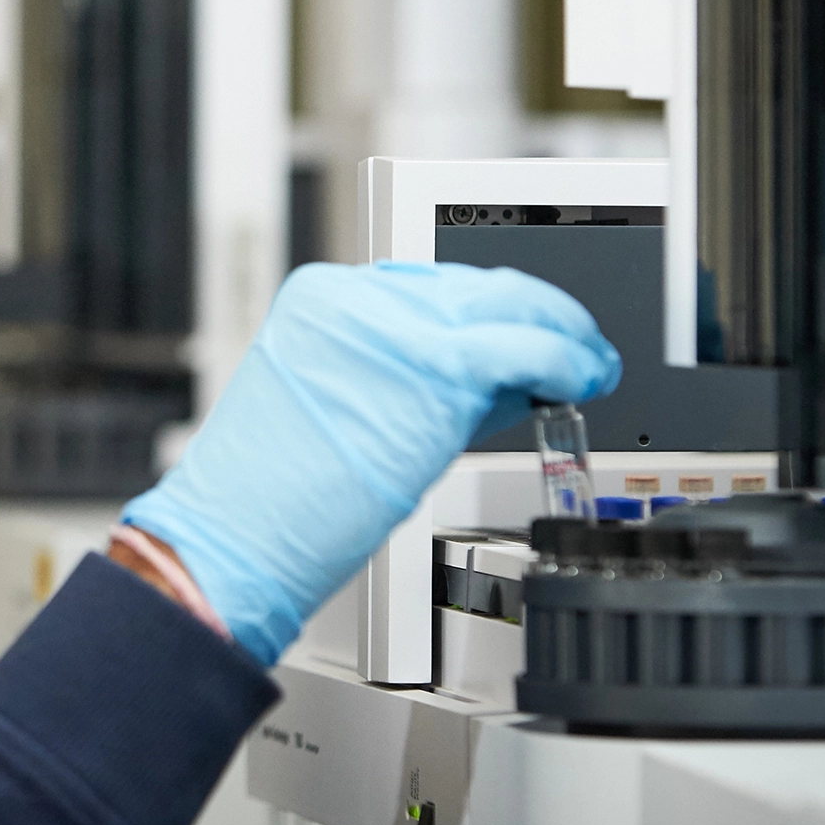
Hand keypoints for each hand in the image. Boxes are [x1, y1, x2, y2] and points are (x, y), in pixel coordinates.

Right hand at [121, 261, 620, 664]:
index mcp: (320, 300)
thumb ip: (406, 377)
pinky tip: (582, 379)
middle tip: (574, 345)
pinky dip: (565, 360)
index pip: (431, 285)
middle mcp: (354, 299)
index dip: (488, 311)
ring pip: (508, 304)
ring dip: (562, 334)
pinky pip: (523, 348)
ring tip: (590, 364)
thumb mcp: (334, 410)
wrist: (234, 539)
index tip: (520, 331)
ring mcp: (394, 328)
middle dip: (536, 314)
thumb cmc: (270, 503)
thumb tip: (490, 379)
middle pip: (473, 285)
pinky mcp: (434, 370)